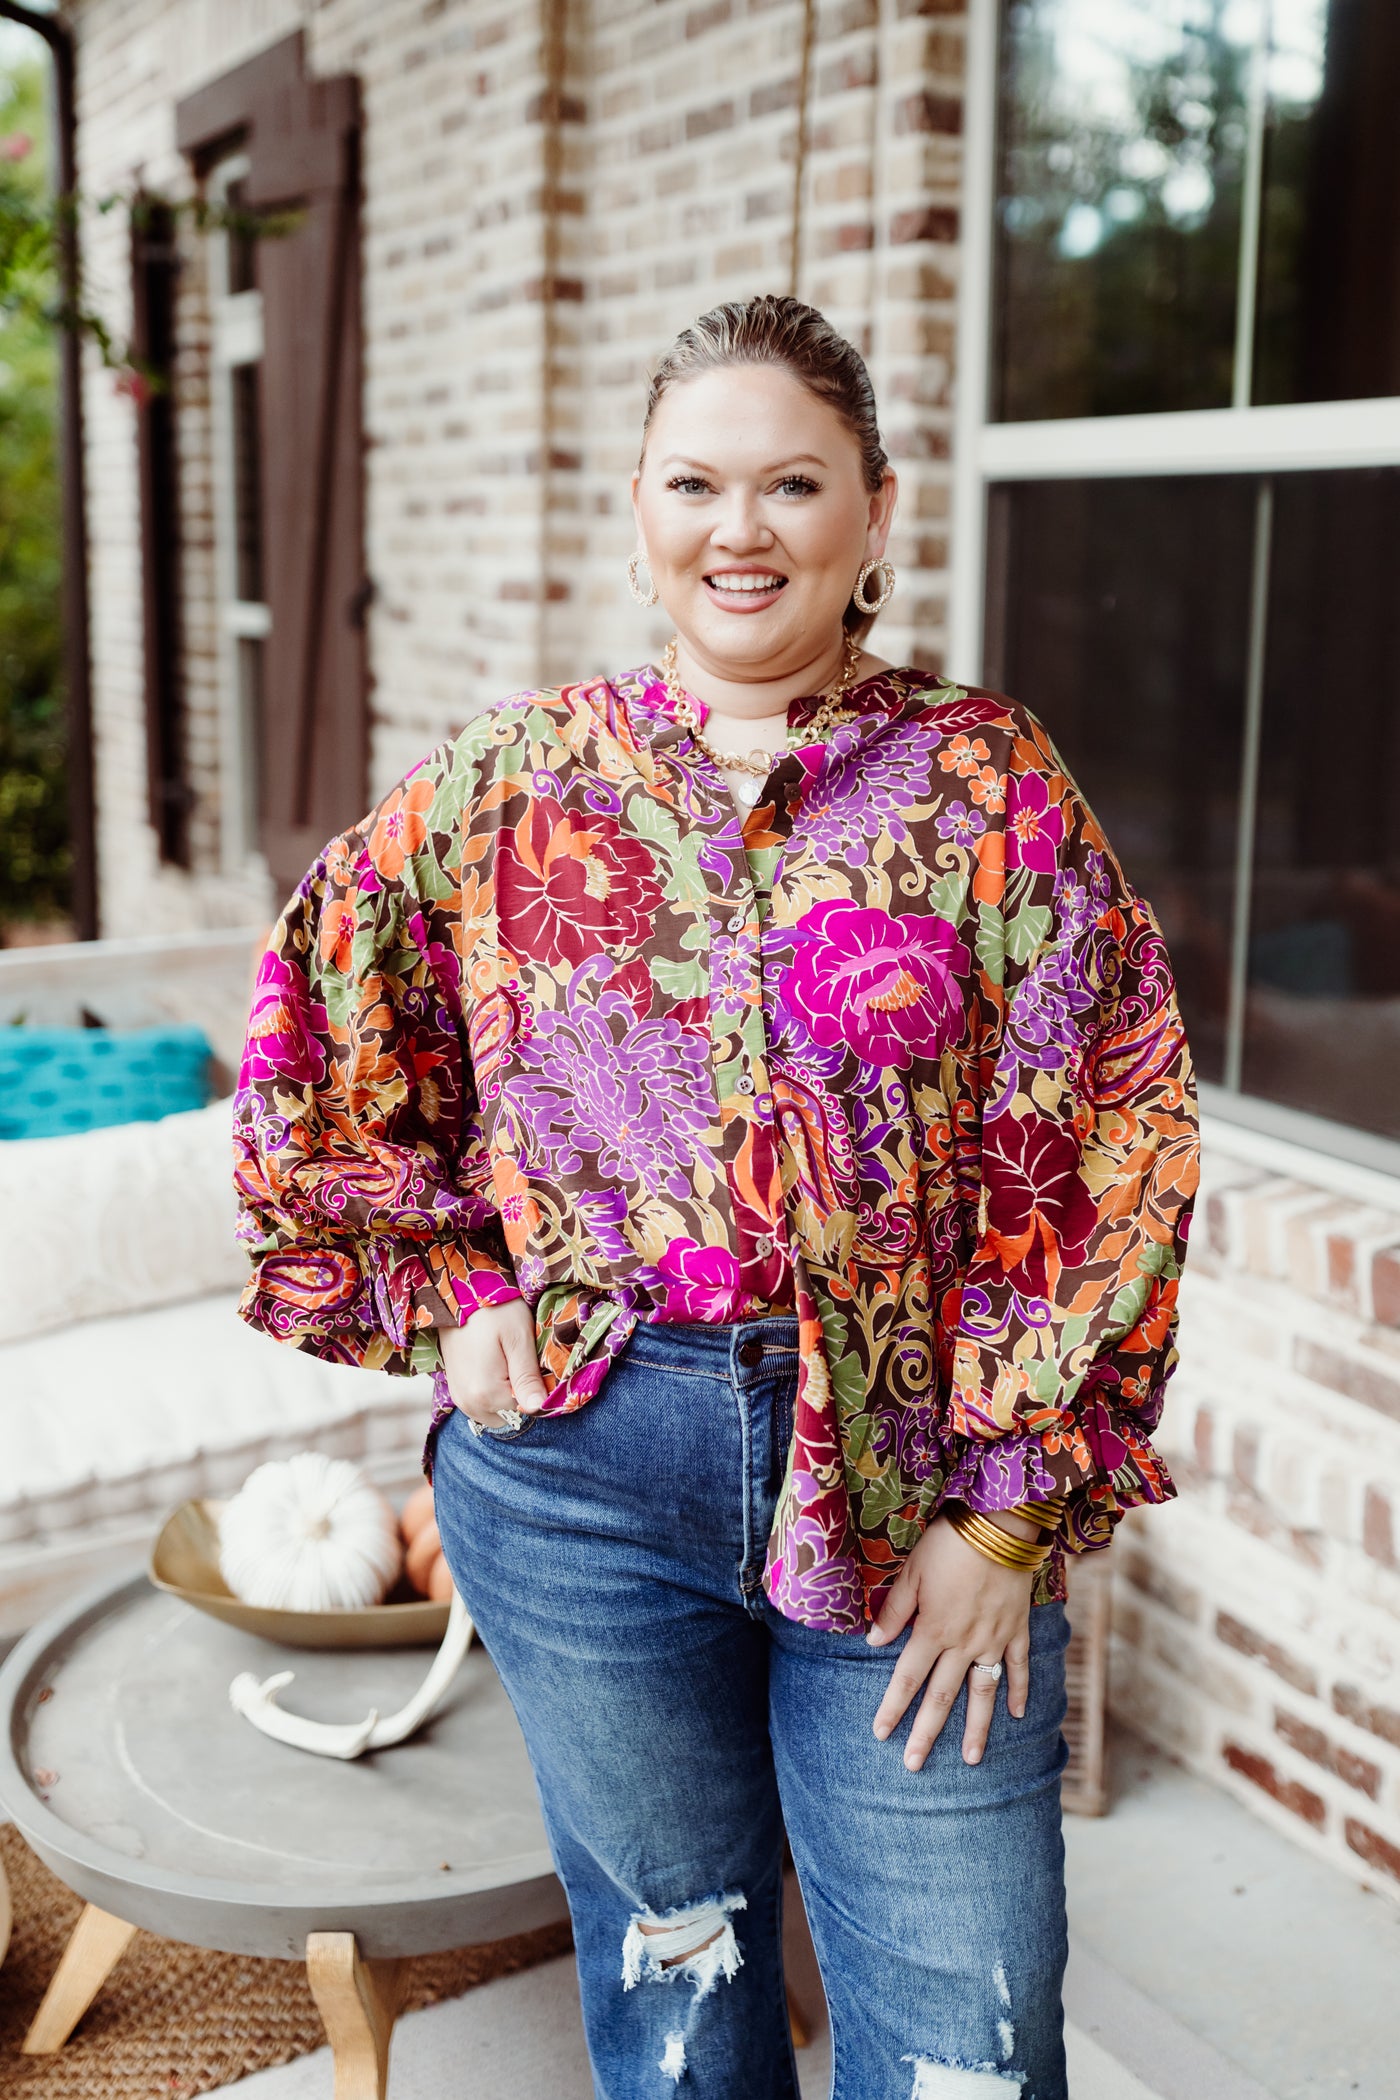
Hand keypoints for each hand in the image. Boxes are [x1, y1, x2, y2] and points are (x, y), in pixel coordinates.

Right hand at [438, 1301, 546, 1426]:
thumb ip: (528, 1377)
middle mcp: (469, 1404)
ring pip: (497, 1412)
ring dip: (506, 1395)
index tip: (535, 1364)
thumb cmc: (493, 1310)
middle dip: (520, 1395)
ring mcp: (460, 1399)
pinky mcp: (456, 1391)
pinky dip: (493, 1392)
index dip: (536, 1389)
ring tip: (507, 1362)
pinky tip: (495, 1366)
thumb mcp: (519, 1339)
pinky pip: (482, 1404)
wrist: (457, 1294)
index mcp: (486, 1394)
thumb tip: (539, 1408)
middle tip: (520, 1361)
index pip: (526, 1410)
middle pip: (510, 1415)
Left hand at [866, 1512, 1034, 1770]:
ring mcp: (995, 1639)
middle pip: (943, 1696)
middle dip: (927, 1732)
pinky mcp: (1017, 1629)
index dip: (893, 1707)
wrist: (1000, 1525)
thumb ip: (894, 1611)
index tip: (881, 1734)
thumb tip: (872, 1642)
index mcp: (934, 1630)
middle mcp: (964, 1643)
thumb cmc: (948, 1544)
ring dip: (977, 1728)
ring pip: (983, 1693)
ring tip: (973, 1760)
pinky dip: (1019, 1691)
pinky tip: (1017, 1714)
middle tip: (915, 1765)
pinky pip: (1019, 1667)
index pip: (908, 1678)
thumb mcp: (911, 1572)